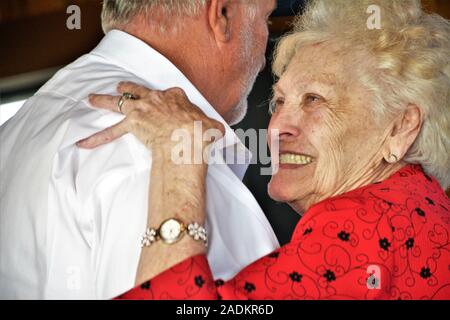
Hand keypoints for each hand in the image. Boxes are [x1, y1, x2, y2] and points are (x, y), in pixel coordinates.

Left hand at [77, 82, 224, 160]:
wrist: (186, 138)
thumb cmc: (199, 132)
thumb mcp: (213, 126)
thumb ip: (213, 126)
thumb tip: (220, 132)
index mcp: (176, 97)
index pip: (170, 95)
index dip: (168, 100)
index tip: (168, 104)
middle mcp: (156, 99)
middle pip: (138, 90)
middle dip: (128, 88)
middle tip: (120, 87)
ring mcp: (141, 110)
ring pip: (118, 102)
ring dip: (103, 100)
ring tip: (92, 99)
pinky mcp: (132, 125)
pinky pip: (110, 132)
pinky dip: (96, 138)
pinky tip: (83, 142)